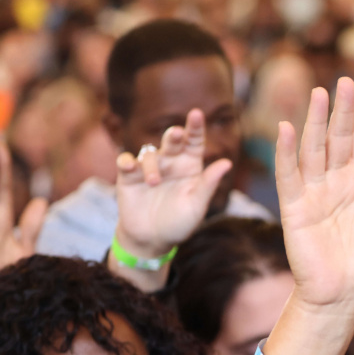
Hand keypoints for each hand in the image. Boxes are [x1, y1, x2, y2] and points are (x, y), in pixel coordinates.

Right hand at [113, 109, 232, 258]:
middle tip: (176, 134)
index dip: (195, 127)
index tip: (196, 114)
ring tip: (153, 182)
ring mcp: (149, 167)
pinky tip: (129, 166)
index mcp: (190, 166)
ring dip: (152, 165)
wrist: (153, 240)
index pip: (194, 142)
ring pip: (150, 152)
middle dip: (174, 134)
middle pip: (172, 140)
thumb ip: (209, 184)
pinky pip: (125, 161)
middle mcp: (170, 162)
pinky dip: (126, 161)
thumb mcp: (197, 205)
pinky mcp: (129, 176)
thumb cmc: (179, 222)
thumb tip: (227, 163)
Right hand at [277, 75, 353, 311]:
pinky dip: (287, 152)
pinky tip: (286, 127)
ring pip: (313, 150)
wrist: (345, 299)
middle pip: (336, 137)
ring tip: (319, 92)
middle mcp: (333, 183)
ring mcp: (313, 194)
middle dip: (342, 109)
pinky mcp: (295, 210)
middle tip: (346, 79)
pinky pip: (289, 177)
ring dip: (314, 121)